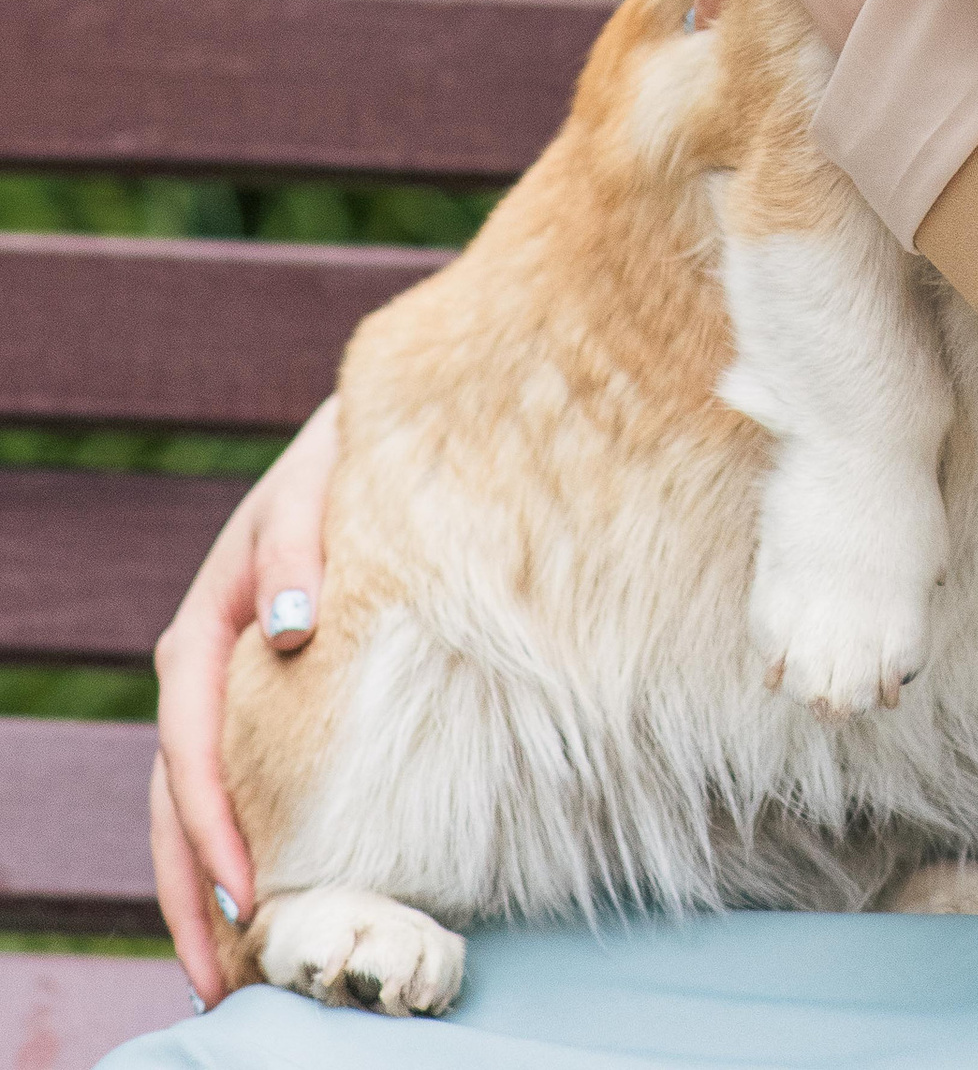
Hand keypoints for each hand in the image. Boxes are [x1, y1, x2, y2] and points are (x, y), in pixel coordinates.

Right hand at [150, 396, 339, 1000]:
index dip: (212, 824)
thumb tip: (292, 628)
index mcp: (206, 620)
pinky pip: (232, 778)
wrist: (367, 434)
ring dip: (201, 882)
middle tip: (221, 978)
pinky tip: (258, 895)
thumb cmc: (347, 458)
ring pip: (192, 799)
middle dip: (192, 888)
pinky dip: (231, 841)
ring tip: (226, 968)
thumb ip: (301, 545)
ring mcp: (225, 681)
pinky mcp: (259, 690)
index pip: (191, 744)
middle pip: (177, 794)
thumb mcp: (320, 482)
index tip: (249, 894)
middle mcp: (202, 660)